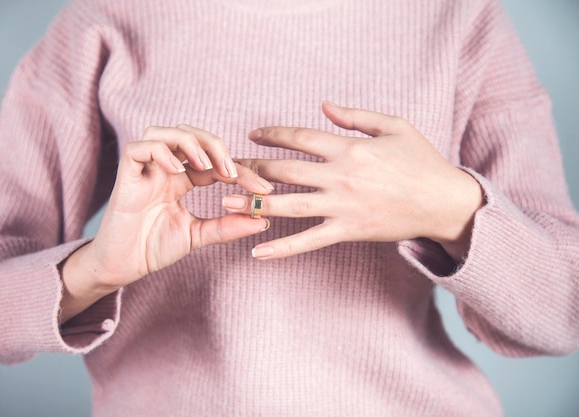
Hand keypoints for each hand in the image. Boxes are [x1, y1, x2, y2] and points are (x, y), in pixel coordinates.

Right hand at [60, 125, 272, 321]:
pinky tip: (177, 170)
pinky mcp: (125, 177)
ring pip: (162, 132)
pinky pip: (137, 149)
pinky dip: (159, 151)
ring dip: (189, 142)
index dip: (240, 170)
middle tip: (232, 171)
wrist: (121, 268)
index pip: (213, 162)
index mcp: (181, 180)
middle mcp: (163, 169)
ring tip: (205, 166)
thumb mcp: (197, 236)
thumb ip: (226, 227)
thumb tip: (262, 221)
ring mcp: (144, 171)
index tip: (263, 188)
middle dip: (215, 145)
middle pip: (189, 135)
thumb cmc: (153, 248)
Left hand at [226, 102, 482, 260]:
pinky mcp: (347, 230)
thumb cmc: (421, 161)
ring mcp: (341, 206)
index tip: (253, 135)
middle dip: (251, 170)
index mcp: (349, 148)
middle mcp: (340, 177)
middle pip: (283, 172)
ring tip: (225, 206)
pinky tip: (257, 253)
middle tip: (227, 170)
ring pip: (288, 206)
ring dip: (254, 206)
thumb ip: (356, 115)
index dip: (272, 134)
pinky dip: (282, 248)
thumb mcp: (394, 126)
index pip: (299, 138)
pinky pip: (308, 241)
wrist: (444, 202)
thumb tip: (323, 105)